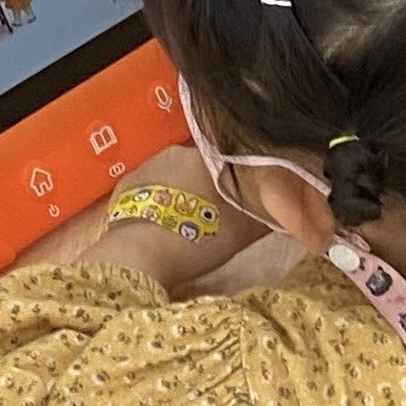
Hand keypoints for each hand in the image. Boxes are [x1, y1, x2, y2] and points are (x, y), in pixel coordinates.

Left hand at [49, 153, 256, 288]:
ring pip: (172, 178)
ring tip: (186, 224)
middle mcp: (175, 152)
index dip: (235, 181)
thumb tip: (282, 203)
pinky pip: (149, 191)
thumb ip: (265, 211)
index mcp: (207, 156)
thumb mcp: (245, 230)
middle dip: (206, 188)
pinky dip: (158, 204)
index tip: (238, 200)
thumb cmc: (199, 238)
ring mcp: (146, 167)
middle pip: (198, 168)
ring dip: (180, 195)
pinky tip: (161, 226)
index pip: (228, 161)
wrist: (140, 253)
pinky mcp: (123, 186)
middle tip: (214, 216)